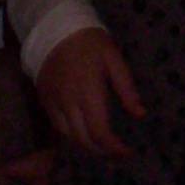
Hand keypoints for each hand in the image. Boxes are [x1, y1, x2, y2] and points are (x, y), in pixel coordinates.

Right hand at [37, 27, 144, 157]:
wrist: (56, 31)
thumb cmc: (91, 43)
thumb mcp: (114, 59)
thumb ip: (127, 89)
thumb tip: (140, 114)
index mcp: (89, 92)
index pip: (100, 131)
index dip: (114, 147)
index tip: (127, 152)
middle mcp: (68, 103)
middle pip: (83, 140)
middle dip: (102, 151)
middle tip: (118, 154)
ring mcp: (54, 104)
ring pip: (69, 138)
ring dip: (87, 147)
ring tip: (103, 148)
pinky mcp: (44, 103)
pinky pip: (58, 128)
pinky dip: (72, 137)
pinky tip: (84, 136)